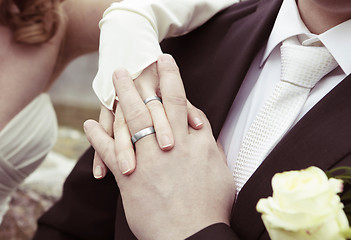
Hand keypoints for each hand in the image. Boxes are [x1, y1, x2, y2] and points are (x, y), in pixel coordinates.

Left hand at [84, 54, 235, 238]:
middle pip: (153, 103)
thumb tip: (199, 131)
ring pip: (131, 118)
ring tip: (113, 80)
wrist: (193, 234)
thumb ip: (208, 147)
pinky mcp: (129, 177)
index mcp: (193, 140)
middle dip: (141, 80)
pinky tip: (89, 124)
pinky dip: (97, 136)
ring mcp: (147, 158)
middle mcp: (170, 142)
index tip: (165, 62)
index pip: (181, 101)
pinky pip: (109, 151)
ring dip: (120, 96)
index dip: (172, 78)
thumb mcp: (220, 171)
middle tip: (129, 65)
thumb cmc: (211, 206)